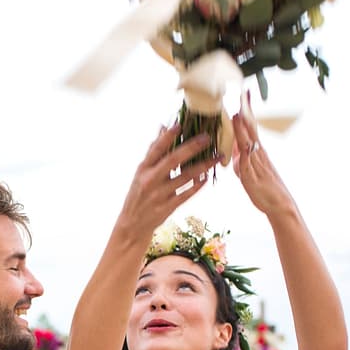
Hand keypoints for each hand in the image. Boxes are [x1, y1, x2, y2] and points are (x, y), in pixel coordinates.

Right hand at [110, 126, 219, 252]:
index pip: (156, 149)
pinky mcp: (167, 207)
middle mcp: (150, 180)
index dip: (167, 137)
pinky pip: (187, 194)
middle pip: (172, 160)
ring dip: (203, 166)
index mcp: (143, 169)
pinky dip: (198, 185)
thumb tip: (163, 127)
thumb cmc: (138, 195)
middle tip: (207, 138)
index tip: (180, 124)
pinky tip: (207, 177)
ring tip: (216, 157)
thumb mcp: (141, 173)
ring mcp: (159, 195)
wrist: (132, 225)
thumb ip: (154, 151)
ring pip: (185, 177)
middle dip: (191, 148)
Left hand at [230, 92, 295, 218]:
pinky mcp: (253, 175)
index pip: (250, 126)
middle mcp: (258, 153)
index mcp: (257, 151)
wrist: (279, 204)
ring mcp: (256, 162)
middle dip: (246, 109)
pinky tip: (239, 142)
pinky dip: (243, 150)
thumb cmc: (264, 189)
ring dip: (243, 126)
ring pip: (249, 141)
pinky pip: (247, 161)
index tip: (243, 93)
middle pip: (251, 127)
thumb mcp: (248, 170)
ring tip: (237, 111)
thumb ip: (241, 159)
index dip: (246, 110)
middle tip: (242, 91)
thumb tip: (235, 150)